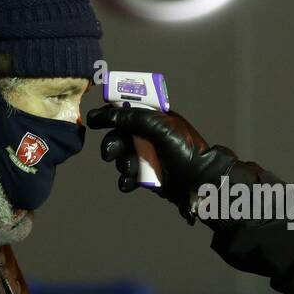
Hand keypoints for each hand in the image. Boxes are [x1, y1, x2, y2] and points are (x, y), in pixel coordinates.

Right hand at [87, 105, 236, 221]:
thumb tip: (104, 114)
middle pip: (119, 136)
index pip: (126, 110)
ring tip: (131, 168)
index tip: (96, 120)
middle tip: (109, 154)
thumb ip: (131, 117)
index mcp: (154, 118)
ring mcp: (148, 156)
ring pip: (121, 157)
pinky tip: (130, 183)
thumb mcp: (158, 125)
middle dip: (112, 145)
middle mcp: (149, 136)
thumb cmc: (184, 149)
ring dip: (122, 163)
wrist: (198, 181)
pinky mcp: (147, 176)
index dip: (110, 114)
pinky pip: (127, 176)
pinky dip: (126, 180)